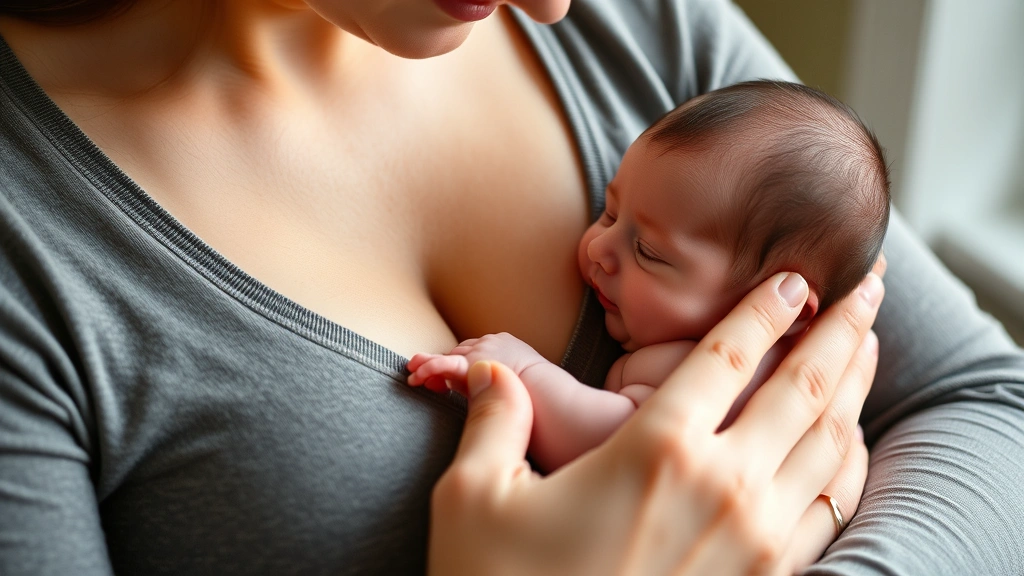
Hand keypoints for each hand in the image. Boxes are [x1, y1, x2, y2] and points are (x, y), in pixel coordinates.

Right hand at [430, 270, 883, 574]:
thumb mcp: (474, 499)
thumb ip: (491, 420)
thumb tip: (482, 370)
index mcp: (656, 451)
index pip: (728, 355)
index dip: (766, 307)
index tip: (794, 277)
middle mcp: (722, 487)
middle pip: (804, 387)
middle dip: (842, 329)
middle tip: (869, 286)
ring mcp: (756, 541)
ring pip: (832, 443)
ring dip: (857, 385)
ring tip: (869, 345)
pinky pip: (833, 509)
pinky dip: (850, 462)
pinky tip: (849, 441)